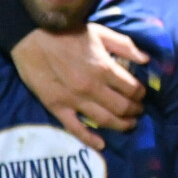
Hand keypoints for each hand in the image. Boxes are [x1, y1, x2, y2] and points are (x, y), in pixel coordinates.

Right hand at [11, 24, 148, 149]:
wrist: (29, 34)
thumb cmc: (67, 32)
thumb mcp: (100, 32)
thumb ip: (125, 46)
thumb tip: (147, 60)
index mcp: (104, 68)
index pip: (133, 89)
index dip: (141, 94)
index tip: (141, 94)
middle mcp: (92, 87)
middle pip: (122, 107)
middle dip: (135, 111)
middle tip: (138, 110)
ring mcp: (74, 100)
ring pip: (105, 120)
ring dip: (122, 125)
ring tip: (129, 124)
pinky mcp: (57, 107)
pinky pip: (75, 128)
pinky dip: (90, 139)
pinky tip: (102, 144)